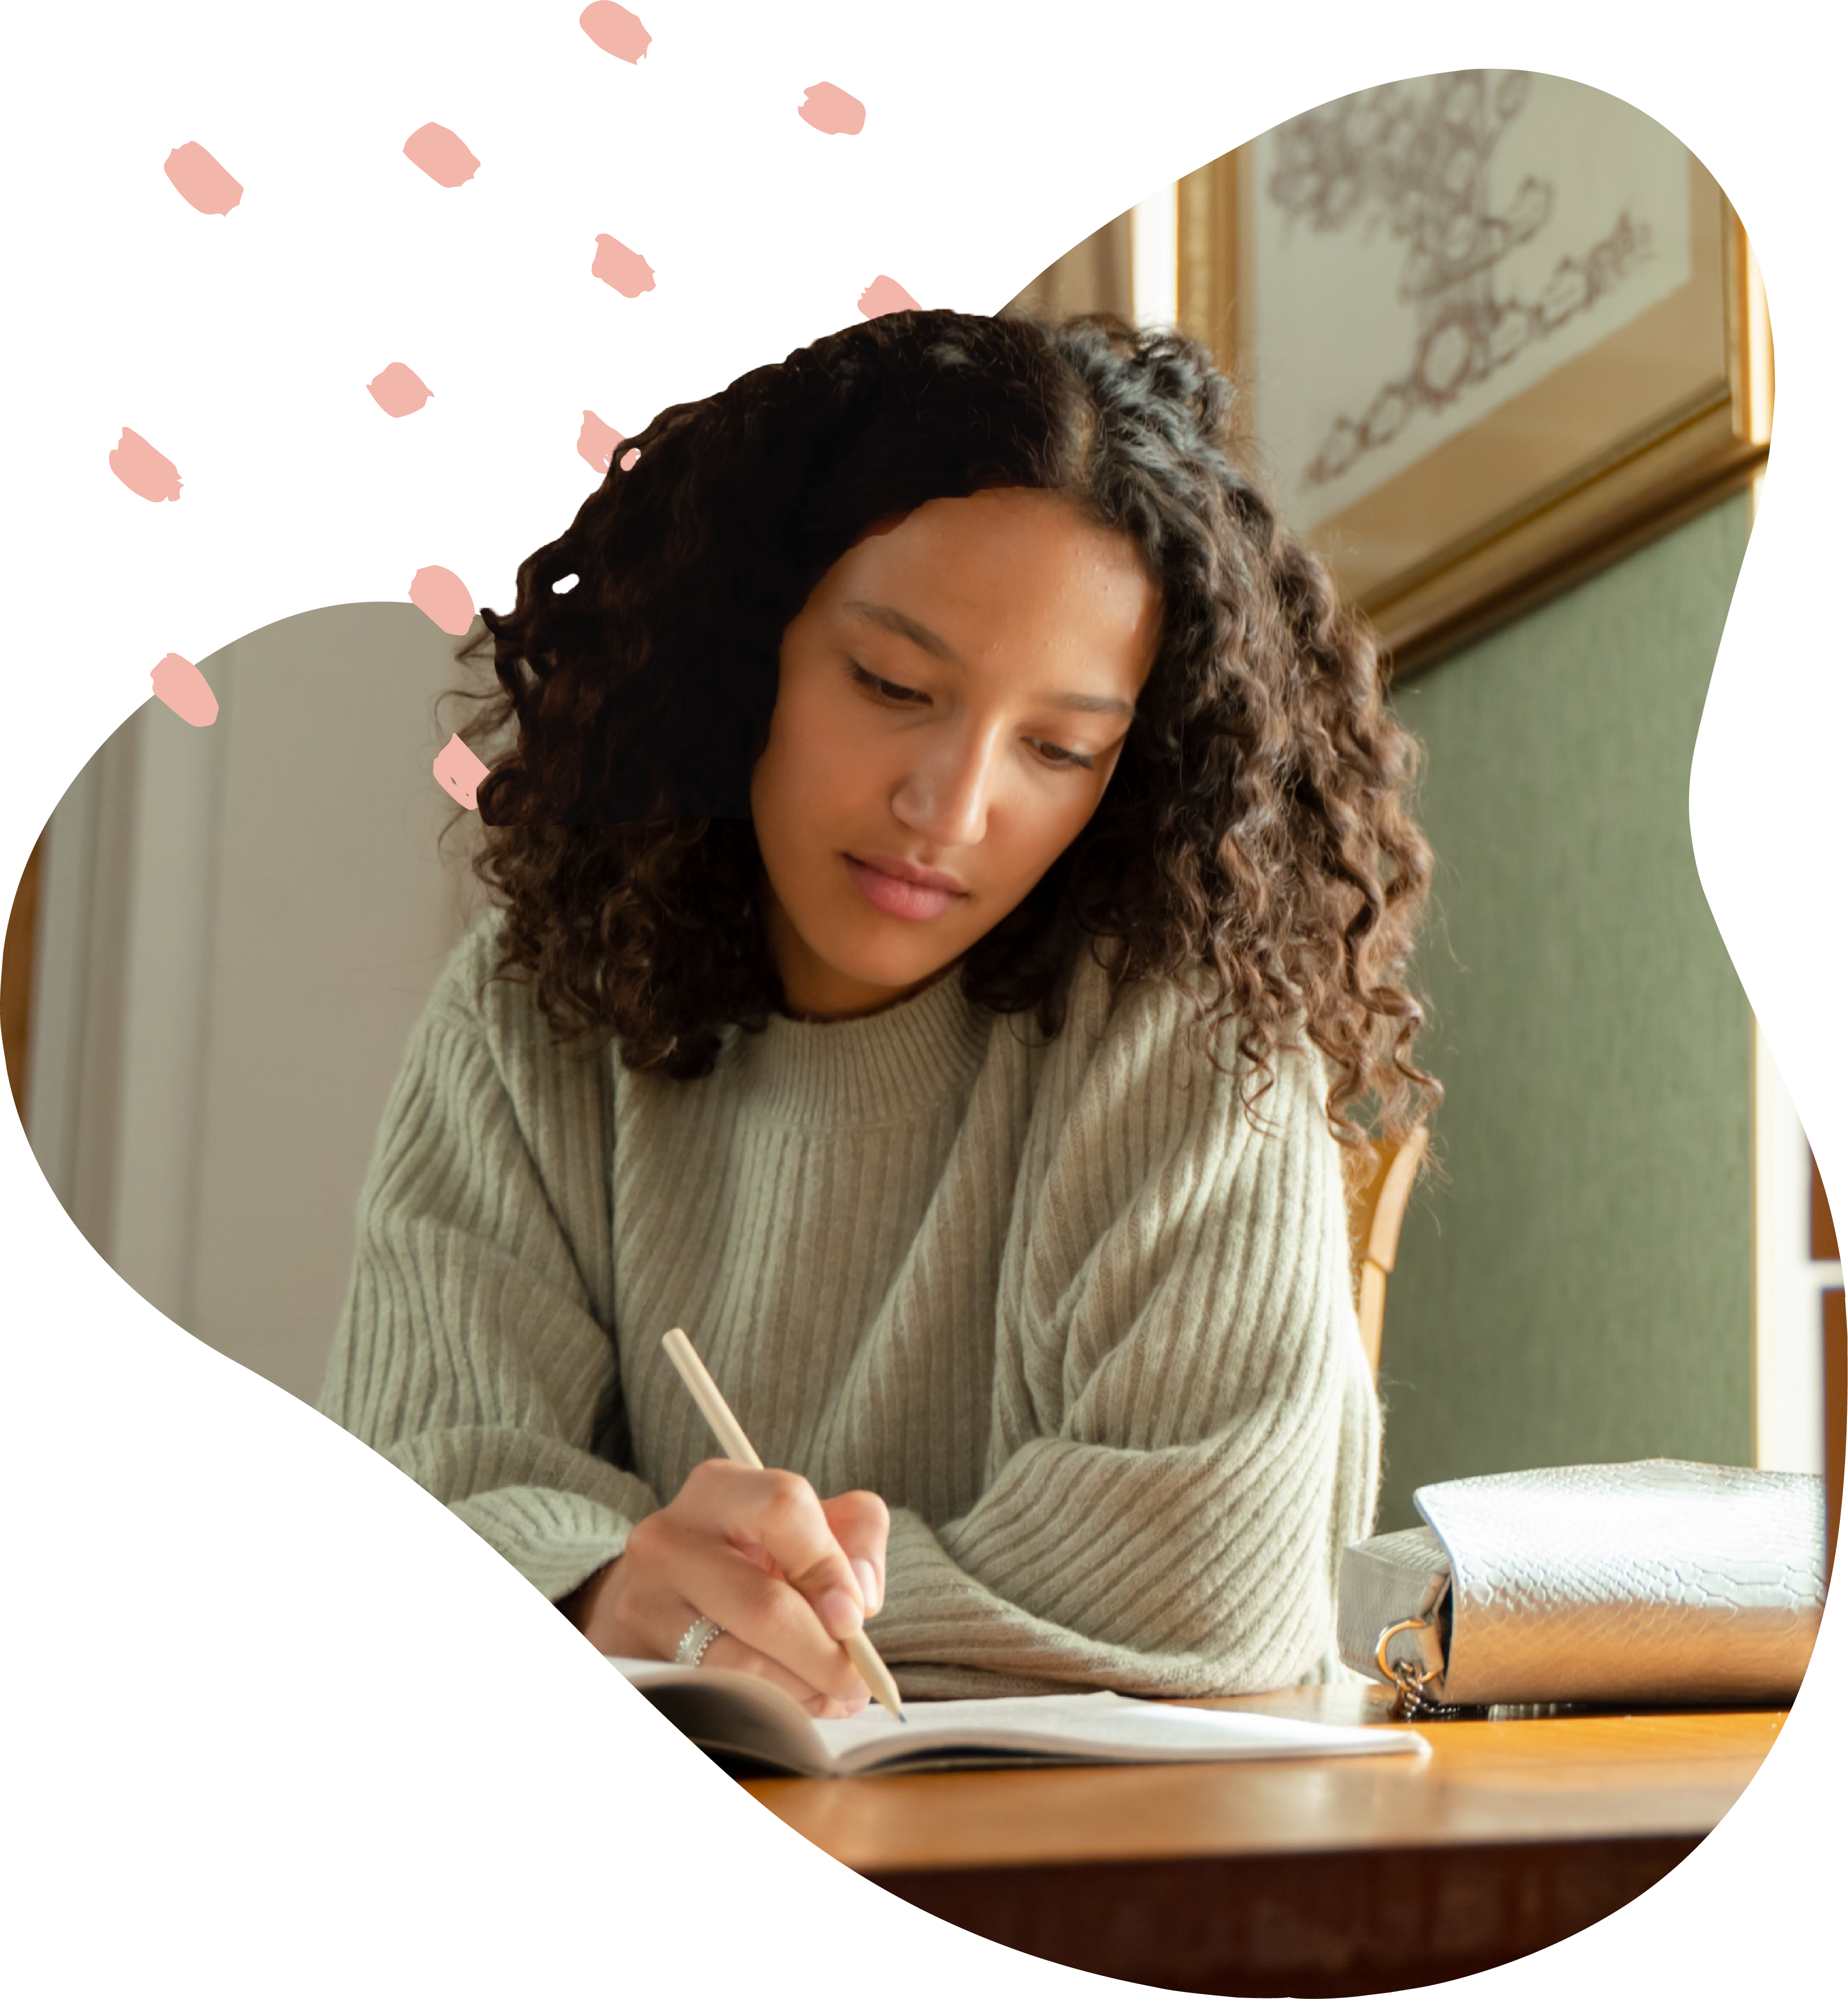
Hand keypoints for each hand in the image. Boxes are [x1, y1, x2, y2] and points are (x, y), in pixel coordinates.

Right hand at [564, 1462, 889, 1716]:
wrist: (663, 1588)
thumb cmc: (751, 1552)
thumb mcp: (809, 1523)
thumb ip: (857, 1537)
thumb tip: (860, 1598)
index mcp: (718, 1489)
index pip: (784, 1509)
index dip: (831, 1567)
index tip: (857, 1616)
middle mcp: (669, 1539)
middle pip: (764, 1606)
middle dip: (826, 1655)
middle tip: (857, 1679)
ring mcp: (645, 1602)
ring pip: (740, 1665)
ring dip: (803, 1692)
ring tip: (832, 1696)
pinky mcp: (636, 1659)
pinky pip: (716, 1696)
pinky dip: (769, 1710)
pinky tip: (794, 1704)